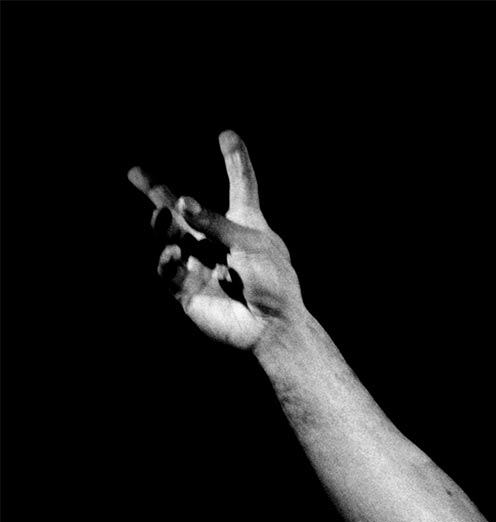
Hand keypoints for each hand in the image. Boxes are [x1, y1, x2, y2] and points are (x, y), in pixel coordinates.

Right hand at [129, 131, 303, 350]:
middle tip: (136, 173)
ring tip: (164, 214)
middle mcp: (220, 242)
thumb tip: (181, 204)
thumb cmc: (273, 283)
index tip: (228, 134)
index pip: (241, 186)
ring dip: (165, 224)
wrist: (271, 327)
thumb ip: (216, 223)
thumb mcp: (251, 244)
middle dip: (160, 194)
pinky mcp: (187, 289)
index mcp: (247, 225)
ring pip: (172, 237)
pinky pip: (168, 269)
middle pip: (185, 212)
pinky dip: (169, 260)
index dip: (235, 161)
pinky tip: (176, 255)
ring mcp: (201, 265)